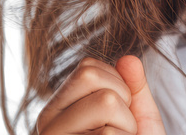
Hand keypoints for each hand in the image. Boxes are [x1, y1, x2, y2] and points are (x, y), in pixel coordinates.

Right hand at [34, 54, 166, 134]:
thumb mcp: (138, 118)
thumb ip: (134, 87)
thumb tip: (129, 58)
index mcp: (60, 109)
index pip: (88, 68)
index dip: (118, 86)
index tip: (118, 114)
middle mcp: (47, 124)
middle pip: (91, 76)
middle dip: (122, 101)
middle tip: (118, 130)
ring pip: (105, 101)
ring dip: (125, 126)